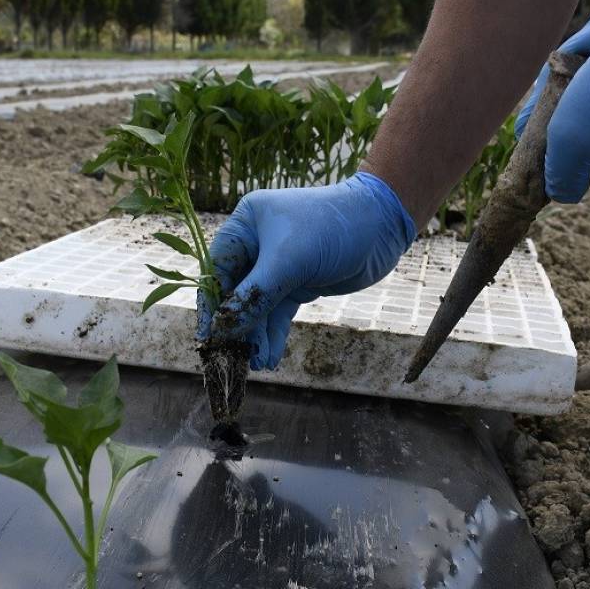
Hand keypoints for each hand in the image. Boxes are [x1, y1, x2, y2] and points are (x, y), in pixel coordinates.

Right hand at [197, 172, 416, 369]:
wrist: (381, 225)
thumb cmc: (330, 229)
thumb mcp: (287, 262)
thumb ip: (253, 297)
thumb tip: (222, 330)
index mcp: (245, 225)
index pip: (216, 269)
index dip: (211, 304)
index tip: (208, 337)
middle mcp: (256, 244)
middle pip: (236, 292)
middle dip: (237, 326)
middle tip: (234, 358)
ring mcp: (278, 265)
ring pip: (258, 307)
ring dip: (257, 336)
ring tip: (257, 363)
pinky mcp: (298, 283)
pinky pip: (278, 312)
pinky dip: (274, 333)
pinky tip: (270, 356)